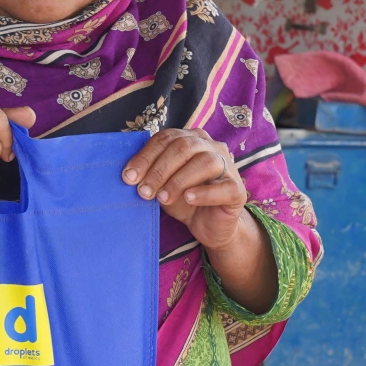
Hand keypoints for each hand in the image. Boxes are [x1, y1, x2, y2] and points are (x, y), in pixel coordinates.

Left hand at [122, 127, 247, 249]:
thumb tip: (128, 175)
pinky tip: (188, 198)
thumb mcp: (162, 185)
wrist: (208, 226)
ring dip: (179, 180)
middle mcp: (211, 147)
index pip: (166, 138)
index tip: (128, 176)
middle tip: (143, 191)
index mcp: (191, 139)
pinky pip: (223, 187)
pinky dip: (204, 192)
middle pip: (184, 147)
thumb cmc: (183, 200)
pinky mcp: (237, 190)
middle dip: (159, 169)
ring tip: (162, 198)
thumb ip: (150, 175)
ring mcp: (228, 167)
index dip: (146, 156)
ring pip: (206, 162)